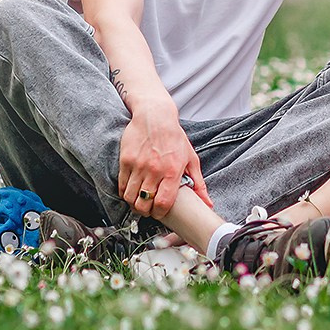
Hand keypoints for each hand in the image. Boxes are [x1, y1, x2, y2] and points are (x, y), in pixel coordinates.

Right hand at [117, 99, 209, 216]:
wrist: (155, 116)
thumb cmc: (174, 137)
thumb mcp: (191, 158)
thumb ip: (199, 183)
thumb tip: (208, 203)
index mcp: (172, 171)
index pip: (163, 203)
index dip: (160, 213)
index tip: (159, 213)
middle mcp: (154, 170)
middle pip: (144, 203)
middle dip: (145, 211)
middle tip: (147, 210)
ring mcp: (138, 166)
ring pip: (131, 197)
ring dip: (134, 204)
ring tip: (138, 202)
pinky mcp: (126, 161)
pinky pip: (122, 185)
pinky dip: (125, 193)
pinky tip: (131, 191)